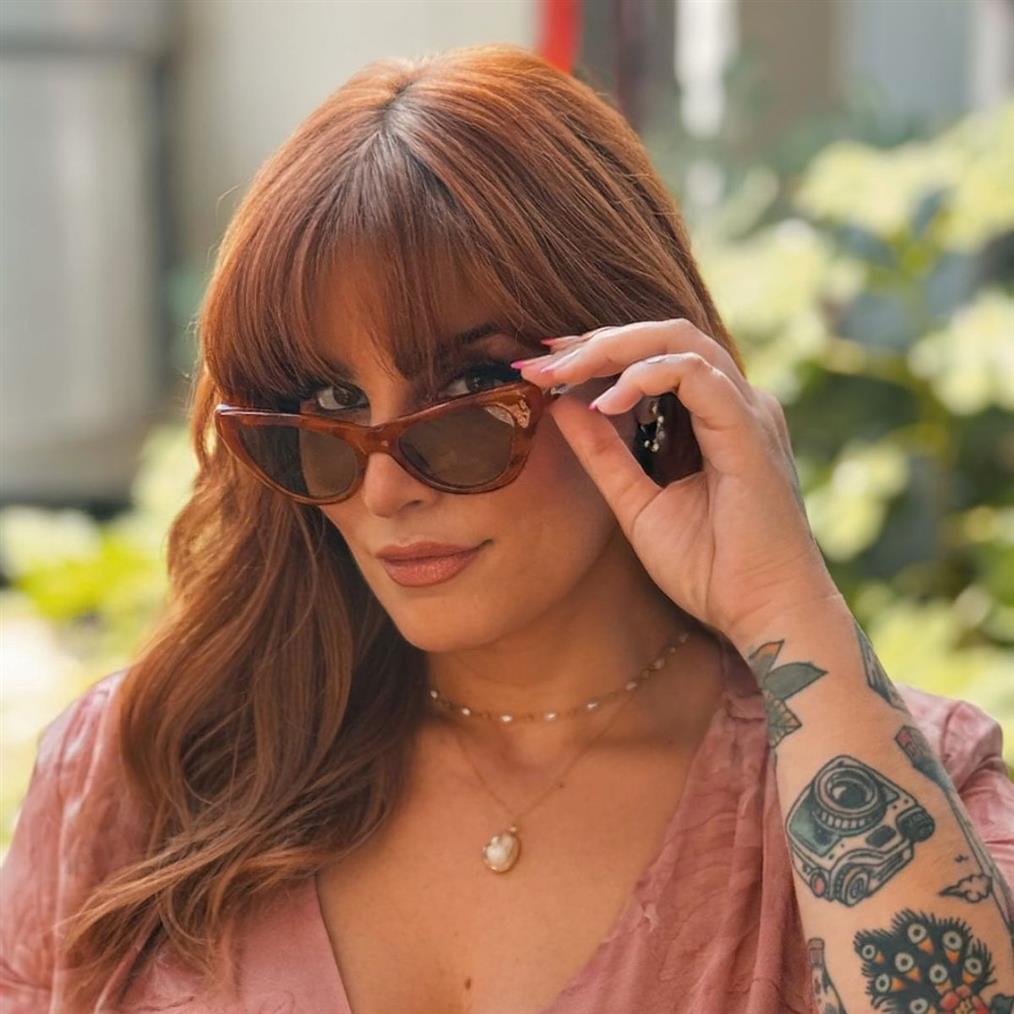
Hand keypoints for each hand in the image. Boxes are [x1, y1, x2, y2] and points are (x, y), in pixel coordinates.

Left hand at [512, 319, 840, 642]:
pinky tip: (604, 402)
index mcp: (714, 417)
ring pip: (677, 340)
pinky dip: (644, 377)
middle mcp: (735, 403)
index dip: (595, 353)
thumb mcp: (636, 503)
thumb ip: (603, 454)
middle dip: (593, 342)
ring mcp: (747, 411)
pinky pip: (694, 375)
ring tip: (560, 372)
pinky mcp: (750, 429)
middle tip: (538, 360)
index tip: (541, 366)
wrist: (762, 614)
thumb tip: (561, 407)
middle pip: (661, 336)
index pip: (652, 357)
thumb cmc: (709, 569)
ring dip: (611, 349)